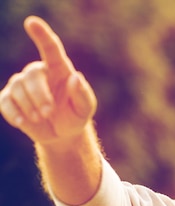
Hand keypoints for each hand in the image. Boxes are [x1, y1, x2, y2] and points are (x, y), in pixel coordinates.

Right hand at [0, 16, 96, 144]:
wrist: (61, 134)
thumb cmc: (75, 116)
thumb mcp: (85, 109)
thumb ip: (83, 94)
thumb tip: (76, 77)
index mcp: (58, 68)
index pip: (50, 48)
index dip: (41, 34)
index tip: (31, 22)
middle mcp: (38, 72)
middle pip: (31, 76)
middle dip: (40, 95)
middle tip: (49, 112)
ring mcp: (21, 84)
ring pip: (17, 89)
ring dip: (30, 106)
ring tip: (41, 118)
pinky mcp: (8, 99)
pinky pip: (5, 102)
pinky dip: (14, 113)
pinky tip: (24, 122)